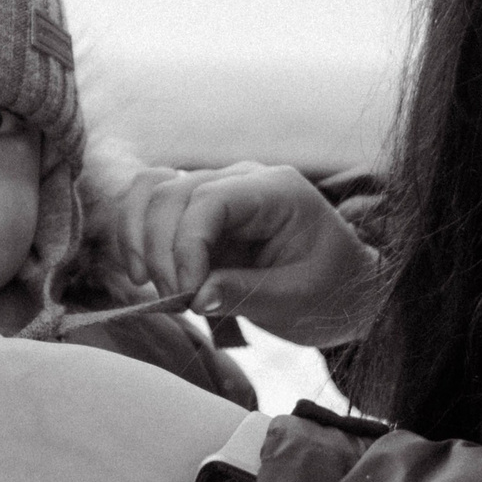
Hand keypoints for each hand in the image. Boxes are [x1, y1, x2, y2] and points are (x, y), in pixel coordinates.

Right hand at [104, 161, 377, 345]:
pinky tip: (143, 275)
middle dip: (163, 251)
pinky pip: (151, 204)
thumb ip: (247, 292)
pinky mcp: (199, 212)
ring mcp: (218, 190)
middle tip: (178, 302)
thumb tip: (194, 295)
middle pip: (173, 193)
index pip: (210, 201)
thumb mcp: (299, 299)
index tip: (188, 295)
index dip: (186, 246)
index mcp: (276, 190)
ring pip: (153, 191)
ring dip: (141, 241)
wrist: (345, 289)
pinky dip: (136, 236)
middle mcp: (242, 179)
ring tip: (156, 289)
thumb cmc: (332, 291)